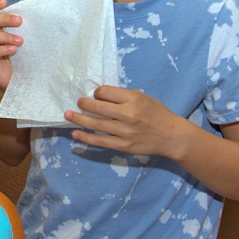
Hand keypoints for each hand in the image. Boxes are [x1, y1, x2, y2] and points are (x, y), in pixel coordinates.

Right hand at [0, 0, 20, 90]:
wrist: (16, 80)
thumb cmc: (19, 59)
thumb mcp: (20, 41)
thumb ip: (22, 29)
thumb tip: (35, 15)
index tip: (5, 2)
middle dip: (4, 19)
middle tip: (19, 21)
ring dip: (6, 36)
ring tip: (20, 41)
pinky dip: (0, 50)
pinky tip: (12, 50)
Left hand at [65, 85, 191, 159]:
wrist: (172, 136)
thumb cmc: (157, 114)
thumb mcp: (144, 97)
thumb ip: (124, 96)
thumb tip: (101, 94)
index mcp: (133, 99)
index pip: (105, 92)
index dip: (97, 93)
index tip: (96, 95)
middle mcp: (128, 115)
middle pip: (97, 107)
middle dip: (83, 104)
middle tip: (77, 102)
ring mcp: (124, 131)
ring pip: (95, 124)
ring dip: (78, 119)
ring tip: (67, 115)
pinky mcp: (123, 145)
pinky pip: (100, 141)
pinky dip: (86, 137)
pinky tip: (76, 133)